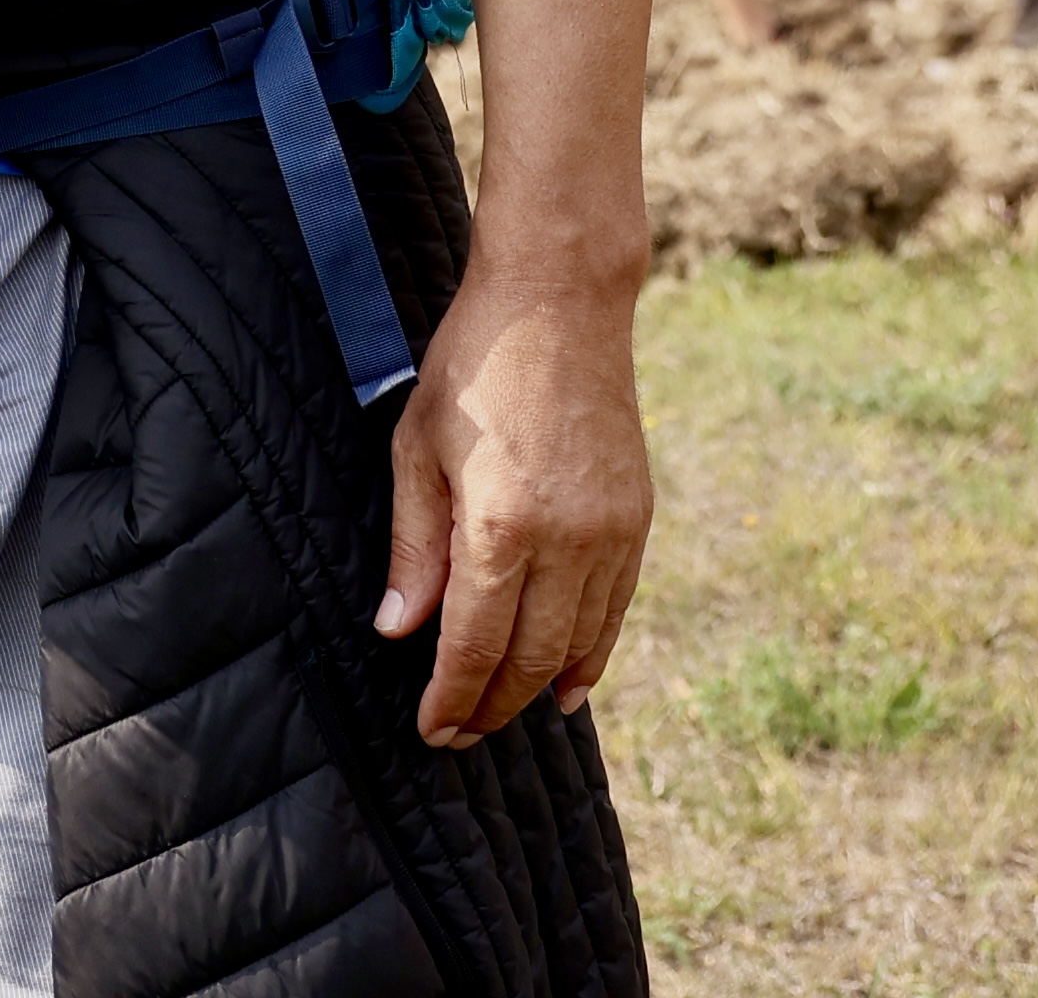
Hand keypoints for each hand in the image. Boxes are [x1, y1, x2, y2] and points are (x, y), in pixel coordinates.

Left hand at [378, 252, 654, 746]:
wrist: (560, 303)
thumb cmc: (472, 367)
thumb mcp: (417, 448)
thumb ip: (414, 547)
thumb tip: (399, 630)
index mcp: (503, 525)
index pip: (476, 645)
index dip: (452, 697)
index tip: (430, 730)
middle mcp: (568, 541)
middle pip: (531, 658)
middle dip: (492, 706)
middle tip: (458, 733)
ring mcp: (611, 533)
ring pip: (579, 644)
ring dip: (540, 689)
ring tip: (501, 713)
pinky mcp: (638, 519)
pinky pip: (616, 610)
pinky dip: (592, 654)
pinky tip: (569, 683)